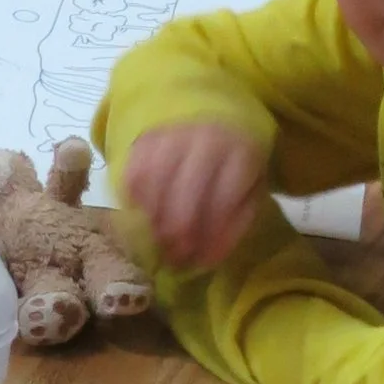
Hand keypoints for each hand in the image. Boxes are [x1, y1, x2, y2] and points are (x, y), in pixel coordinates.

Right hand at [123, 123, 269, 271]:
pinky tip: (147, 213)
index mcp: (240, 153)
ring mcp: (173, 135)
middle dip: (179, 232)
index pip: (223, 200)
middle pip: (185, 192)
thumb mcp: (250, 195)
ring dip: (155, 219)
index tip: (202, 258)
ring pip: (154, 182)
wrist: (218, 125)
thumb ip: (233, 228)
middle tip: (176, 255)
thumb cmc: (235, 170)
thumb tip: (207, 258)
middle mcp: (205, 139)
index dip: (210, 234)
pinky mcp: (147, 139)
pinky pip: (133, 174)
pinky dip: (135, 200)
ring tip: (162, 238)